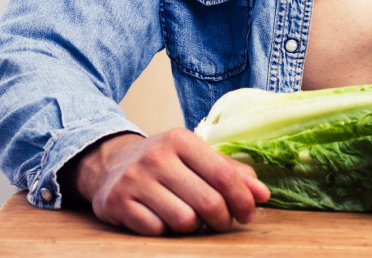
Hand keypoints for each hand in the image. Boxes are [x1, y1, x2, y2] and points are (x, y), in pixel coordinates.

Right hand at [66, 128, 270, 235]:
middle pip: (208, 202)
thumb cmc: (163, 162)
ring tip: (189, 217)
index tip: (248, 213)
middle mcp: (156, 156)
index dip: (242, 200)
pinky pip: (157, 230)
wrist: (108, 164)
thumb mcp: (195, 156)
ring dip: (193, 227)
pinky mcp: (117, 203)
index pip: (223, 175)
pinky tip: (163, 219)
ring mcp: (135, 180)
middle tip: (221, 222)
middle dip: (222, 220)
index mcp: (181, 139)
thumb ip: (230, 172)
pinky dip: (166, 231)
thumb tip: (263, 194)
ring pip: (184, 221)